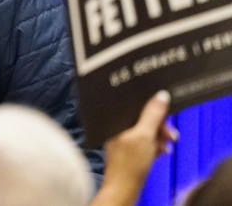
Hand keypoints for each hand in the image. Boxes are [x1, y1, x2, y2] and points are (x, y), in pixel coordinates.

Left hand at [91, 90, 176, 205]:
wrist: (124, 190)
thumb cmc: (129, 163)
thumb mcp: (144, 135)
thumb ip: (152, 115)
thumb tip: (161, 96)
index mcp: (114, 119)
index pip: (134, 104)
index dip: (151, 105)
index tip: (166, 110)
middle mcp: (116, 127)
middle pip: (142, 118)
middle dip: (159, 125)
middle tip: (170, 134)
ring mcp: (122, 139)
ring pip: (146, 130)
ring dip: (159, 136)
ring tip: (167, 144)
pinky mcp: (129, 151)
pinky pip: (145, 142)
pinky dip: (155, 146)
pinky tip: (162, 152)